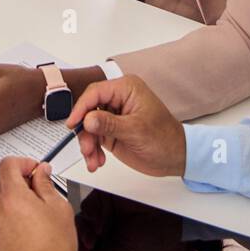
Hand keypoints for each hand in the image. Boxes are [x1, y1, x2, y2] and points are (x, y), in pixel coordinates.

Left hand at [0, 156, 77, 250]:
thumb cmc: (55, 249)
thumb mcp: (59, 208)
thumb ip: (46, 183)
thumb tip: (41, 172)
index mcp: (13, 197)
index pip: (7, 164)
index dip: (22, 163)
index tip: (32, 169)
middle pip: (2, 184)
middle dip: (18, 185)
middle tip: (36, 195)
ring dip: (10, 205)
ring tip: (31, 221)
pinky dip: (4, 224)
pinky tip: (22, 234)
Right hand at [68, 75, 186, 176]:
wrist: (176, 158)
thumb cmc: (164, 138)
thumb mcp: (136, 130)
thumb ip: (109, 124)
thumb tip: (87, 119)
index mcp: (125, 89)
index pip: (95, 93)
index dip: (81, 107)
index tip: (73, 124)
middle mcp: (117, 100)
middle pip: (88, 110)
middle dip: (85, 131)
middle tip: (87, 149)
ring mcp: (113, 116)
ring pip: (88, 126)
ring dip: (88, 144)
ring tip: (93, 160)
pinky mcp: (111, 131)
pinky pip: (94, 138)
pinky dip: (92, 150)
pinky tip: (97, 161)